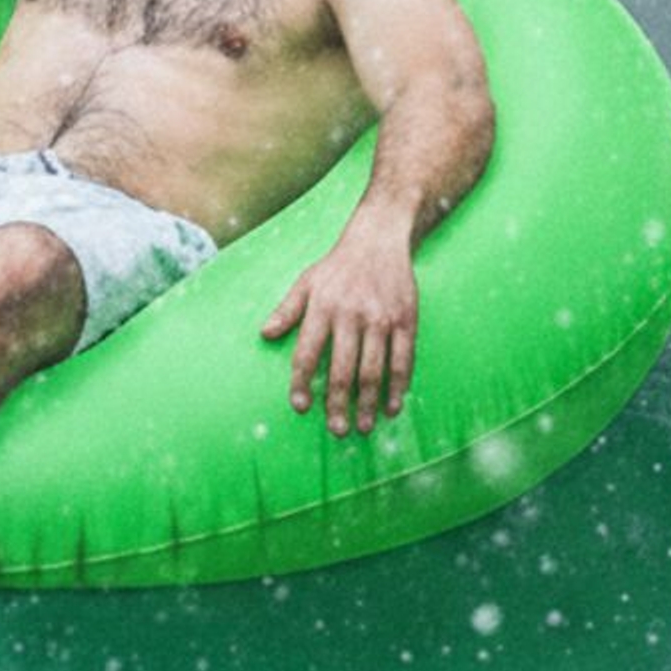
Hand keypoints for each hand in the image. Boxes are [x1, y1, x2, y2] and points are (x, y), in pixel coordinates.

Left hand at [261, 240, 416, 435]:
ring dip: (368, 403)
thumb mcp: (306, 281)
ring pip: (374, 370)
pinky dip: (398, 387)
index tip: (300, 406)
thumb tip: (264, 334)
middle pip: (344, 369)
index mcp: (323, 307)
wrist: (379, 240)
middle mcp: (352, 315)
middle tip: (336, 430)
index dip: (303, 382)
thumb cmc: (337, 266)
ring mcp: (381, 319)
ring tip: (362, 427)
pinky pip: (403, 360)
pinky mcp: (406, 320)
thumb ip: (287, 310)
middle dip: (338, 403)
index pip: (308, 353)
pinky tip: (392, 407)